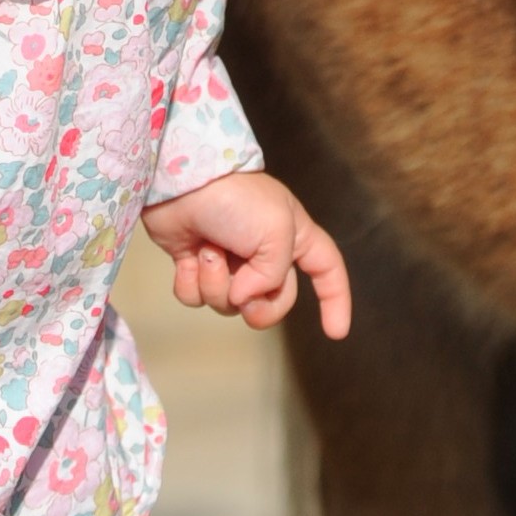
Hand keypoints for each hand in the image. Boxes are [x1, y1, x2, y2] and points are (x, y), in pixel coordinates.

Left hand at [142, 172, 350, 340]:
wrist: (180, 182)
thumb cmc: (234, 199)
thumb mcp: (276, 232)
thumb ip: (274, 276)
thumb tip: (245, 298)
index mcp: (293, 237)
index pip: (327, 269)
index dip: (335, 300)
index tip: (335, 332)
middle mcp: (263, 253)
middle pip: (275, 302)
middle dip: (258, 308)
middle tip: (242, 295)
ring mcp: (228, 260)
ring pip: (230, 304)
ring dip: (217, 284)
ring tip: (209, 251)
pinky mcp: (194, 264)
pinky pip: (197, 297)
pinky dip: (191, 283)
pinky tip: (188, 258)